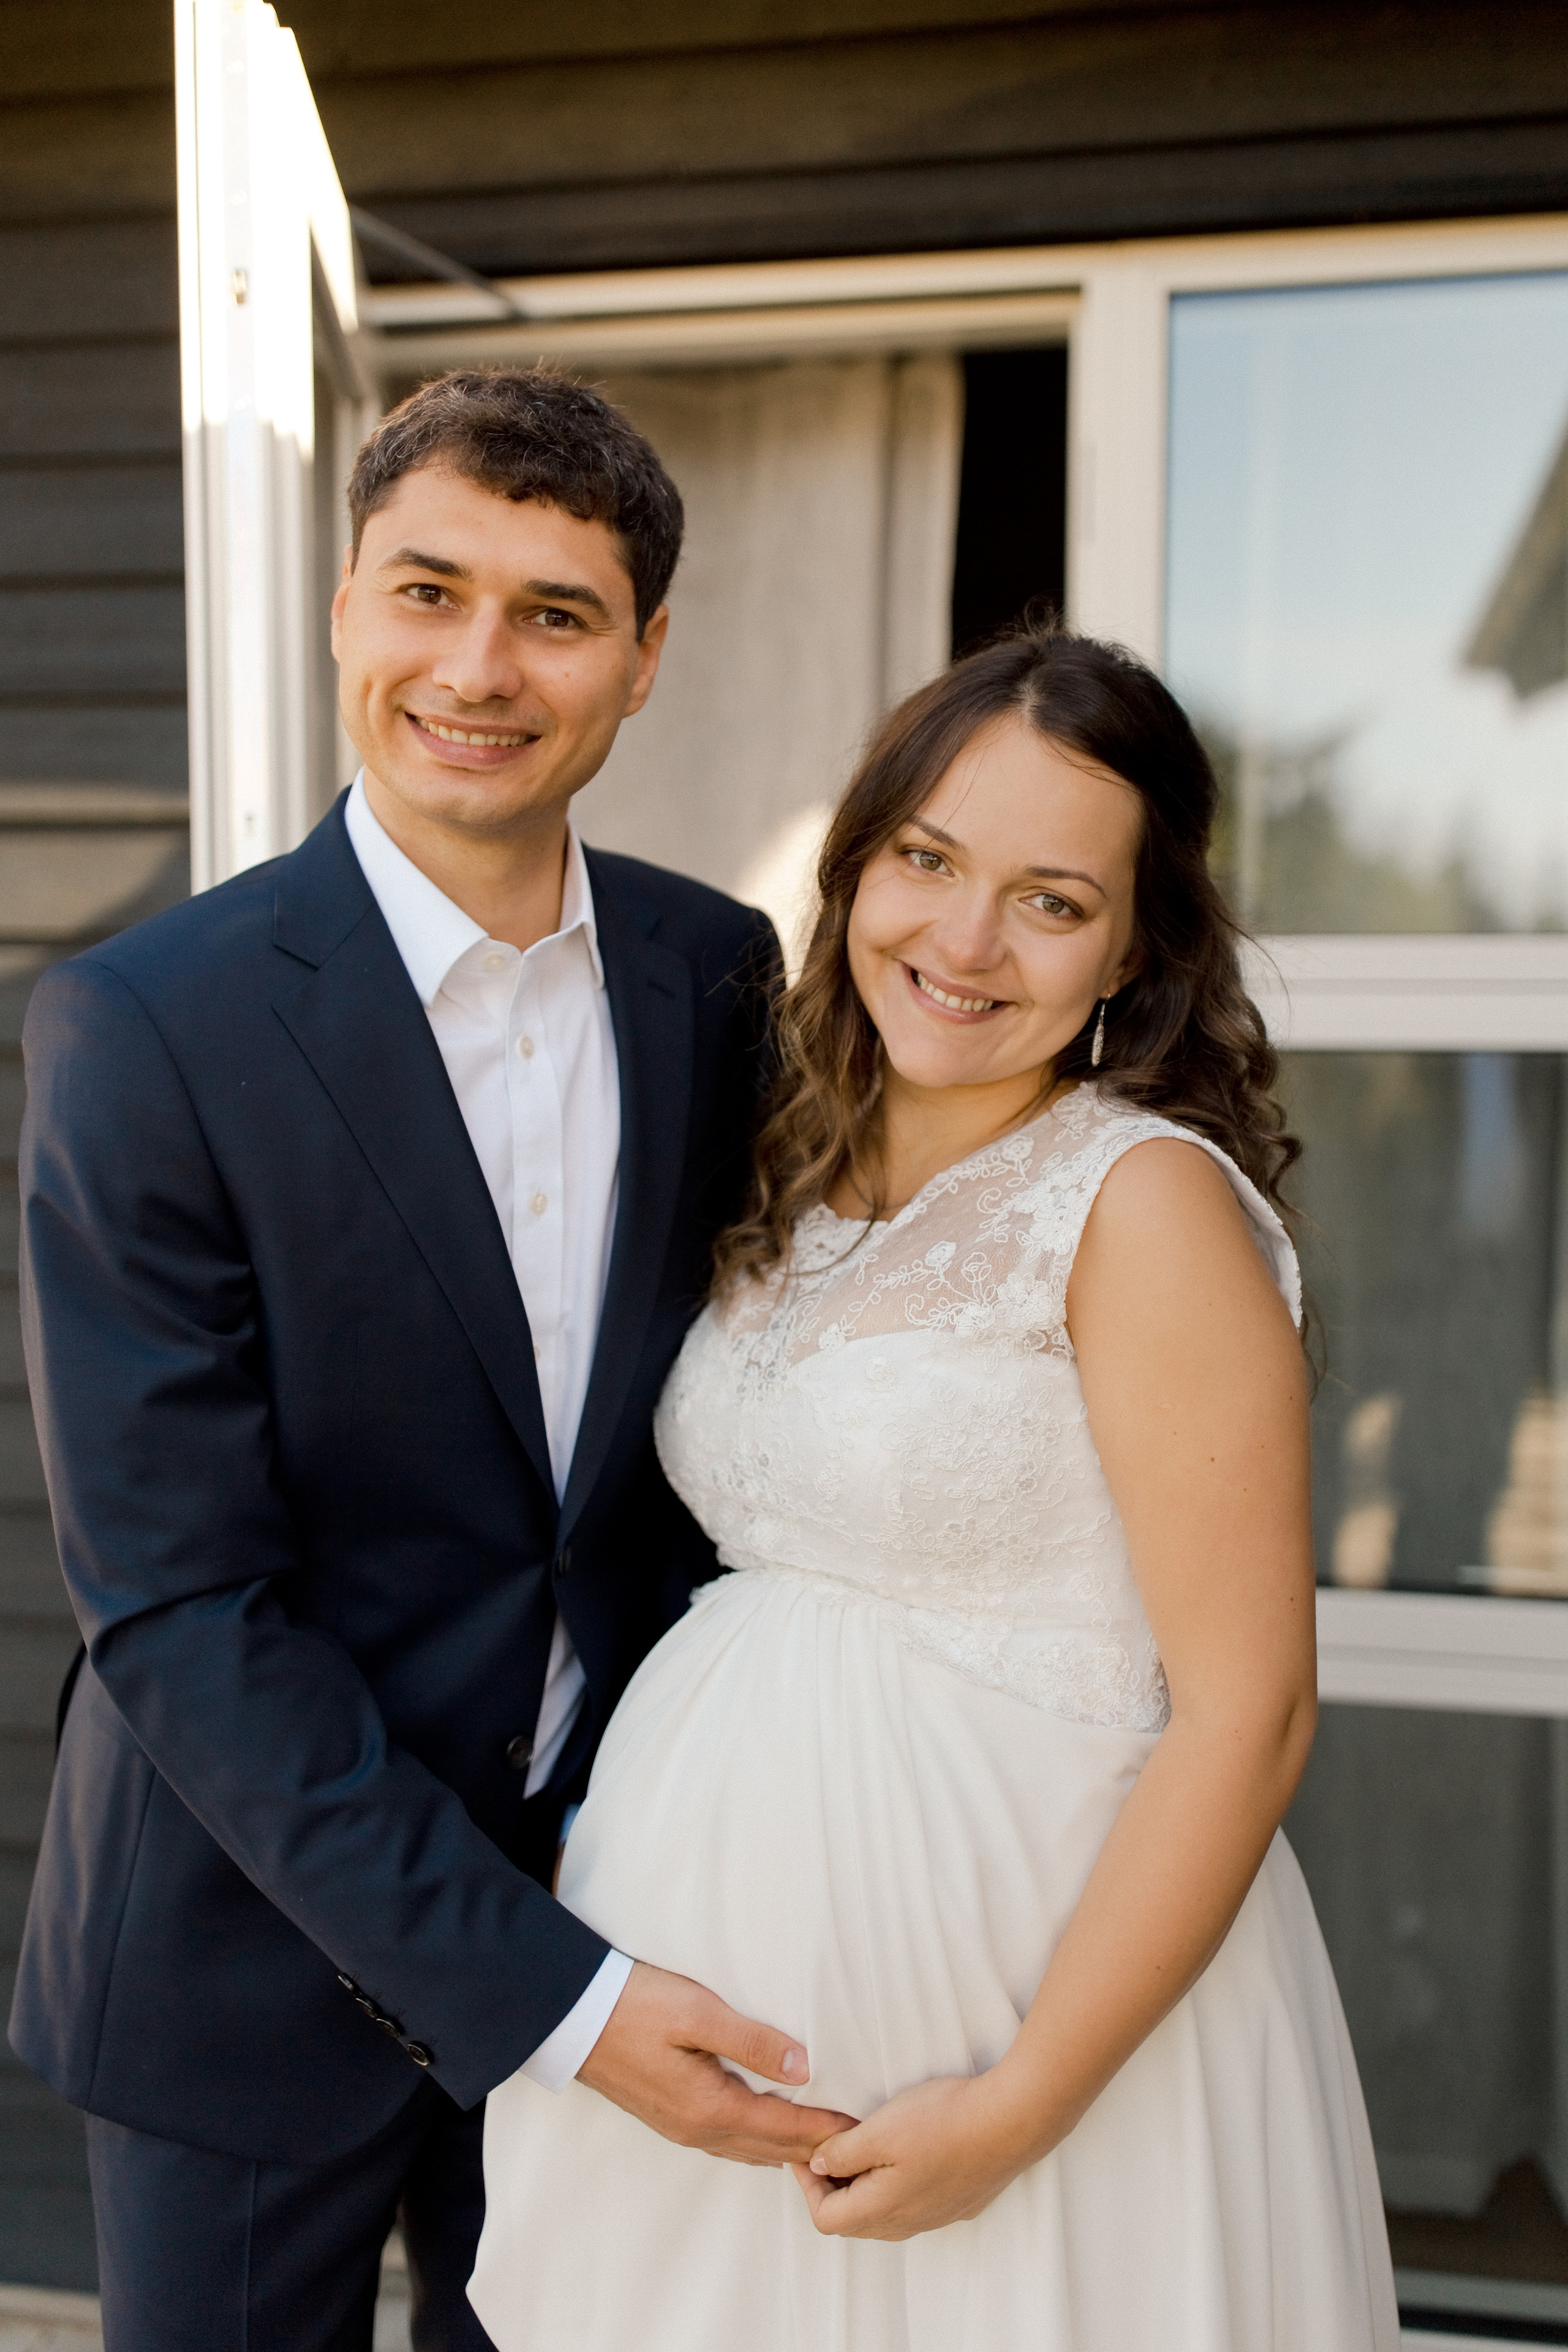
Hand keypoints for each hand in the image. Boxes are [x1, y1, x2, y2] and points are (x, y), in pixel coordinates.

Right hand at [576, 1960, 859, 2165]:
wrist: (573, 2017)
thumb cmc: (634, 2006)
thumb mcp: (698, 2013)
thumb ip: (752, 2041)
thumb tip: (803, 2067)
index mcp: (709, 2107)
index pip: (784, 2129)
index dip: (826, 2130)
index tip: (864, 2131)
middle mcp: (698, 2128)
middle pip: (771, 2149)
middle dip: (815, 2149)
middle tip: (857, 2147)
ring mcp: (681, 2127)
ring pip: (749, 2150)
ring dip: (788, 2149)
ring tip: (824, 2143)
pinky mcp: (671, 2116)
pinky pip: (728, 2140)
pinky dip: (759, 2142)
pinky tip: (769, 2131)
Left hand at [791, 2073, 1035, 2239]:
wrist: (1010, 2122)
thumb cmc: (944, 2121)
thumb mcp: (879, 2129)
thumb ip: (842, 2152)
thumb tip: (818, 2166)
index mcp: (883, 2209)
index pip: (826, 2219)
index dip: (807, 2186)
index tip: (807, 2151)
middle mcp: (908, 2223)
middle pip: (853, 2221)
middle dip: (833, 2187)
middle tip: (830, 2147)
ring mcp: (936, 2216)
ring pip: (884, 2216)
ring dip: (864, 2187)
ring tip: (863, 2146)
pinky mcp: (958, 2203)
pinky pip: (913, 2206)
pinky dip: (894, 2186)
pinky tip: (904, 2153)